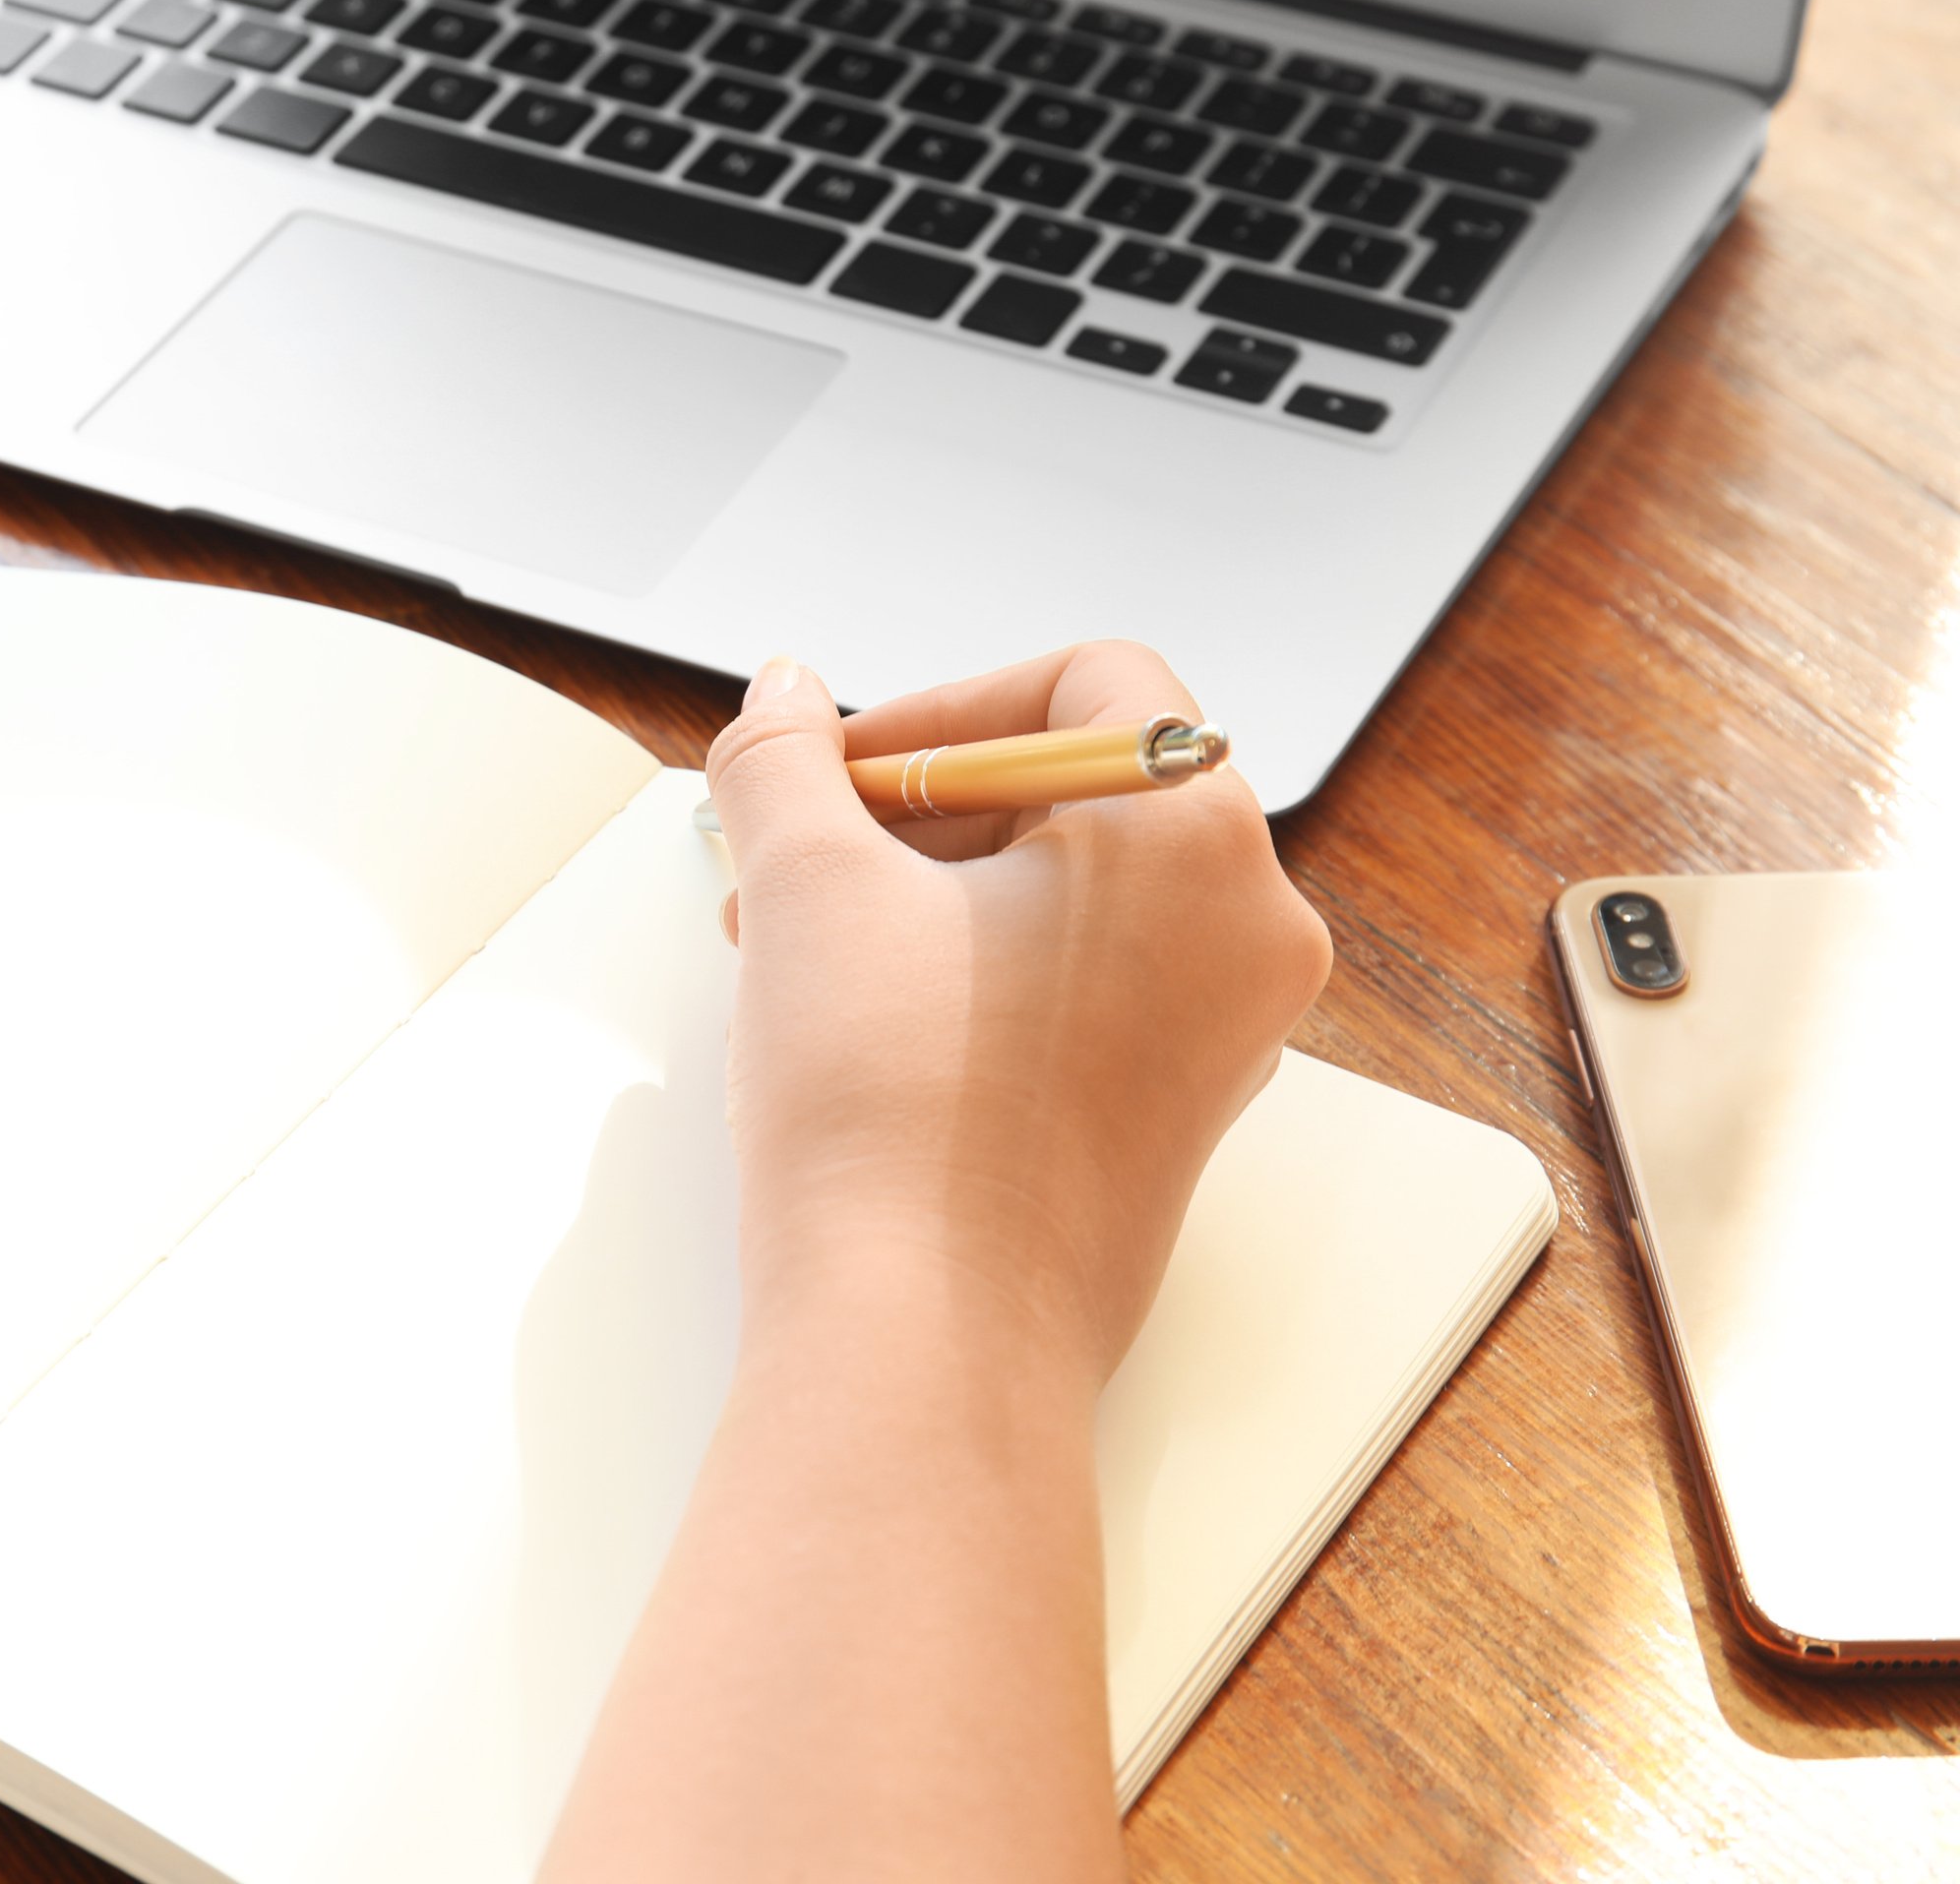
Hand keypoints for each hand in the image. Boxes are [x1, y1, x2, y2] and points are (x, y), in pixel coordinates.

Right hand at [705, 643, 1331, 1378]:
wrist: (920, 1340)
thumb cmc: (893, 1114)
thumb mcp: (808, 885)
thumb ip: (786, 762)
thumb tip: (781, 700)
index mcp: (1197, 841)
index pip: (1090, 686)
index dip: (942, 706)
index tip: (842, 765)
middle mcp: (1244, 935)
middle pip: (1079, 794)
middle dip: (915, 810)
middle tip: (800, 854)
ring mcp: (1217, 1040)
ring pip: (1070, 904)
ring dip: (926, 896)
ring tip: (799, 945)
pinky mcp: (1168, 1124)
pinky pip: (1079, 996)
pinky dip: (972, 979)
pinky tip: (855, 1025)